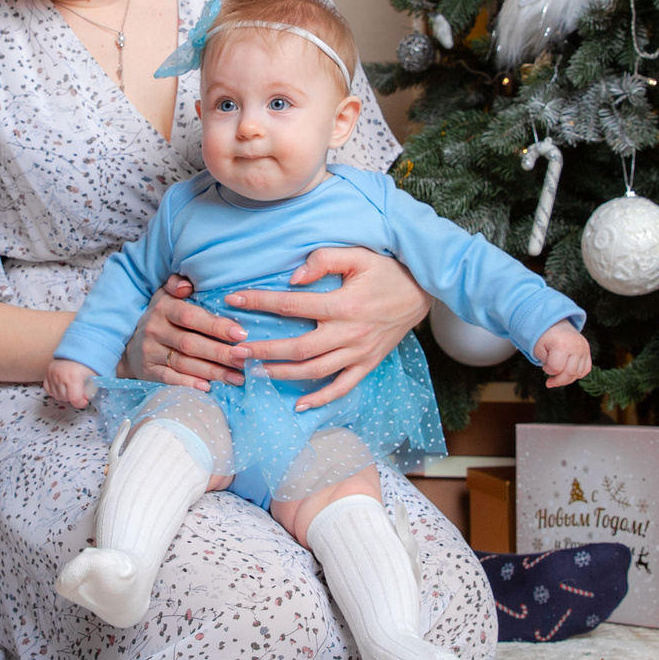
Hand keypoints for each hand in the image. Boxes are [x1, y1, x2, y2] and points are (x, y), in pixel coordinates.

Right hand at [46, 358, 99, 407]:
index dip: (81, 402)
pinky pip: (48, 390)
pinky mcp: (47, 373)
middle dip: (74, 397)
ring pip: (57, 396)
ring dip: (65, 395)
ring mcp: (52, 374)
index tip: (85, 399)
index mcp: (74, 377)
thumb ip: (91, 391)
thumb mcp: (94, 377)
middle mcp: (61, 376)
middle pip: (66, 398)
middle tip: (79, 390)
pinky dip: (55, 391)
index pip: (75, 399)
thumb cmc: (87, 363)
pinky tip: (63, 387)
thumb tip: (86, 400)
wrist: (77, 350)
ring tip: (71, 387)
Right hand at [125, 273, 250, 391]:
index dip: (216, 326)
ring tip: (237, 377)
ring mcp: (150, 352)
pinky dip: (189, 384)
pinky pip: (169, 379)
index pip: (190, 317)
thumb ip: (177, 285)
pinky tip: (209, 387)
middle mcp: (154, 329)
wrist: (130, 345)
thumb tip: (186, 284)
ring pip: (184, 363)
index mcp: (163, 308)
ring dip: (212, 371)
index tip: (240, 334)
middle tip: (244, 358)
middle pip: (190, 344)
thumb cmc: (161, 317)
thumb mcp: (166, 296)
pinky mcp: (147, 371)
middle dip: (220, 353)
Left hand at [224, 247, 429, 410]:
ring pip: (315, 371)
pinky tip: (298, 404)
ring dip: (283, 374)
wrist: (423, 290)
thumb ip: (324, 260)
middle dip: (264, 350)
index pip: (292, 306)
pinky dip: (320, 399)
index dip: (260, 302)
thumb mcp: (358, 254)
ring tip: (255, 372)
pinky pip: (342, 387)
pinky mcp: (368, 363)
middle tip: (236, 351)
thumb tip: (294, 278)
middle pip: (298, 348)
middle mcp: (350, 333)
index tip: (235, 300)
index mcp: (344, 304)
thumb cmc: (387, 270)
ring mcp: (359, 352)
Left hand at [535, 322, 592, 388]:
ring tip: (558, 375)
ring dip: (567, 378)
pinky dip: (577, 374)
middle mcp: (576, 347)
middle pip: (569, 374)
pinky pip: (586, 369)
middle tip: (550, 381)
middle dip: (558, 381)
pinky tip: (568, 372)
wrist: (555, 322)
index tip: (544, 366)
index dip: (548, 371)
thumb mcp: (538, 348)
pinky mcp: (587, 351)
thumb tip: (556, 374)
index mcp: (562, 345)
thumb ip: (547, 363)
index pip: (556, 368)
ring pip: (578, 374)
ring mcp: (584, 349)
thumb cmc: (544, 336)